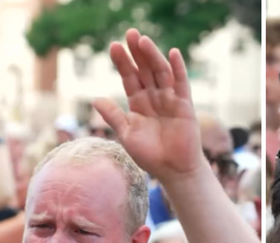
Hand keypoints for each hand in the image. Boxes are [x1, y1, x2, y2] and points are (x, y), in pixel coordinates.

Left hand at [94, 29, 206, 185]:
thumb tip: (95, 99)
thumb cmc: (150, 155)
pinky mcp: (185, 105)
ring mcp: (170, 100)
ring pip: (161, 73)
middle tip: (129, 33)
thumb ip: (113, 116)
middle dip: (137, 53)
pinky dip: (178, 68)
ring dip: (152, 56)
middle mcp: (154, 98)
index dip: (122, 63)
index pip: (130, 78)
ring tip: (142, 41)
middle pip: (145, 70)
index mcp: (139, 103)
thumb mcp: (126, 134)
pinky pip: (181, 84)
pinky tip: (172, 53)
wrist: (172, 171)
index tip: (113, 46)